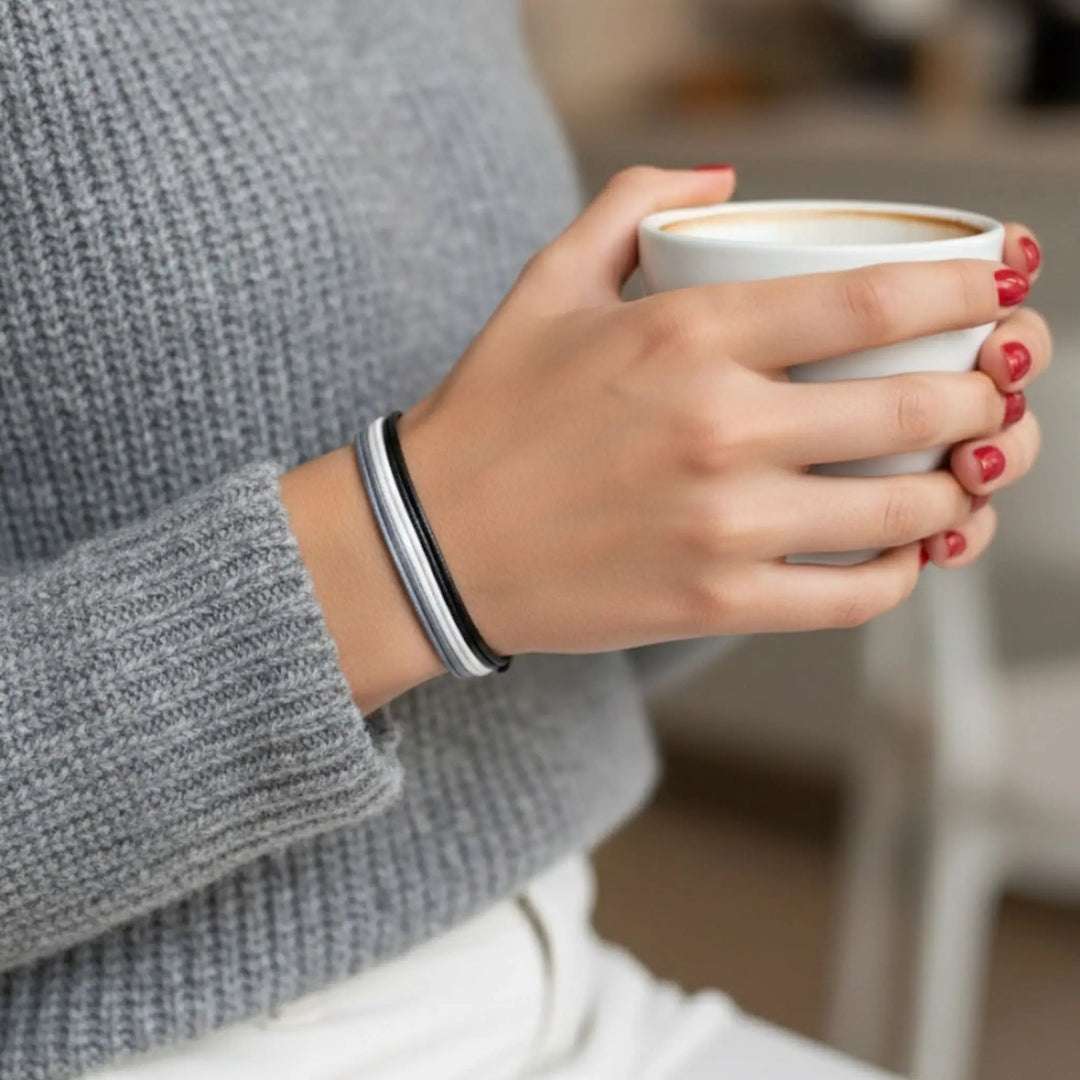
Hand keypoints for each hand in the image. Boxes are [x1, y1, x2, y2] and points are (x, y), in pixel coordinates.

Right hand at [399, 167, 1037, 655]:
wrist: (432, 541)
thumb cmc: (490, 415)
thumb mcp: (546, 283)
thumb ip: (633, 207)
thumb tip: (724, 179)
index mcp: (686, 335)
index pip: (875, 301)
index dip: (970, 289)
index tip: (1005, 286)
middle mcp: (719, 428)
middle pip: (918, 408)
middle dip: (990, 395)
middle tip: (995, 390)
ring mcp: (722, 524)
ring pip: (906, 510)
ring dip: (963, 491)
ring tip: (963, 475)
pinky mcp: (714, 601)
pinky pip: (854, 597)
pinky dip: (904, 573)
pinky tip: (906, 551)